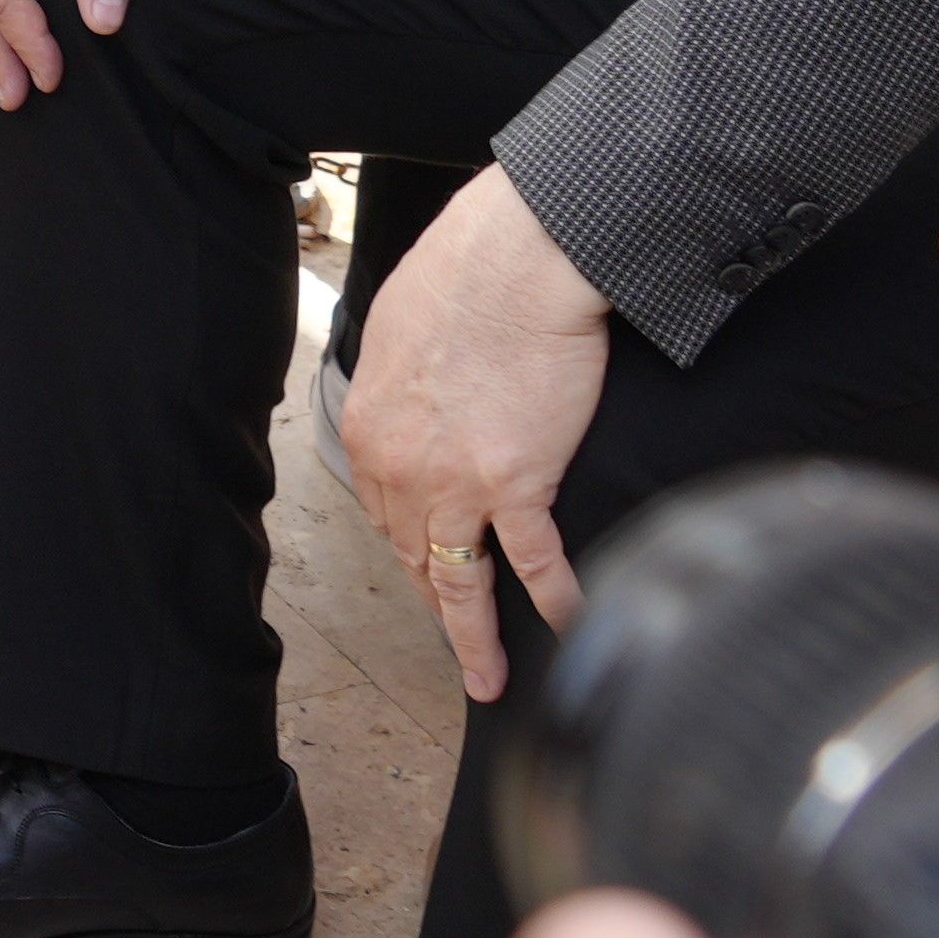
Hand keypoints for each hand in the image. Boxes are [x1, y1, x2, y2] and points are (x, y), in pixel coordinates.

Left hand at [354, 169, 618, 704]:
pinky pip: (534, 563)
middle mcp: (400, 467)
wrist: (519, 257)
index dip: (409, 545)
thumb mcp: (401, 325)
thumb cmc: (466, 270)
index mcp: (369, 428)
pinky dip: (552, 602)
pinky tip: (569, 629)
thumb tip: (420, 388)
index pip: (383, 510)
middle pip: (415, 552)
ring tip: (486, 679)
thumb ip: (405, 377)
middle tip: (453, 642)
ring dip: (474, 637)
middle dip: (433, 600)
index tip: (426, 568)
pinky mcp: (517, 483)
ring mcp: (456, 482)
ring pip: (460, 579)